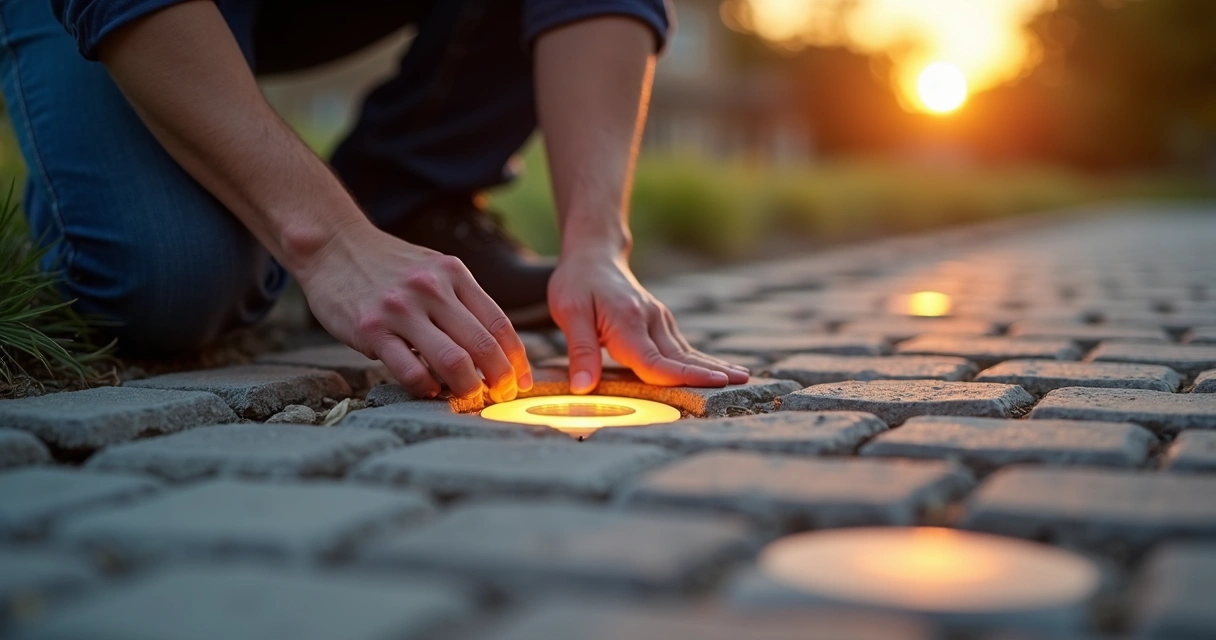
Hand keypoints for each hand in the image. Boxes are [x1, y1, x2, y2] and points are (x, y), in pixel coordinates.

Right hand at [296, 221, 531, 401]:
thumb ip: (462, 300)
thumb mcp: (434, 269)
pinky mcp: (371, 329)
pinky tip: (429, 390)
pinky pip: (410, 370)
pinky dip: (426, 388)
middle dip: (499, 379)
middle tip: (501, 397)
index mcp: (454, 274)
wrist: (333, 245)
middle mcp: (432, 289)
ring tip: (470, 398)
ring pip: (453, 361)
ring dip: (468, 388)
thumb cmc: (389, 266)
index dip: (516, 359)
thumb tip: (495, 347)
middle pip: (483, 345)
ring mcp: (401, 309)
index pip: (499, 324)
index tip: (520, 381)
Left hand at [548, 253, 749, 392]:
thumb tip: (583, 388)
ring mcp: (659, 321)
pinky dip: (702, 360)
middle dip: (711, 372)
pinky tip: (720, 370)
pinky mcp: (661, 323)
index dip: (683, 376)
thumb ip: (581, 351)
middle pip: (681, 356)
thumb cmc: (577, 283)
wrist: (594, 256)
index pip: (657, 360)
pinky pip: (682, 347)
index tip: (714, 384)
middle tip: (743, 384)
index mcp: (629, 321)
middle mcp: (651, 321)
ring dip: (714, 366)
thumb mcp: (569, 313)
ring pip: (687, 351)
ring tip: (743, 378)